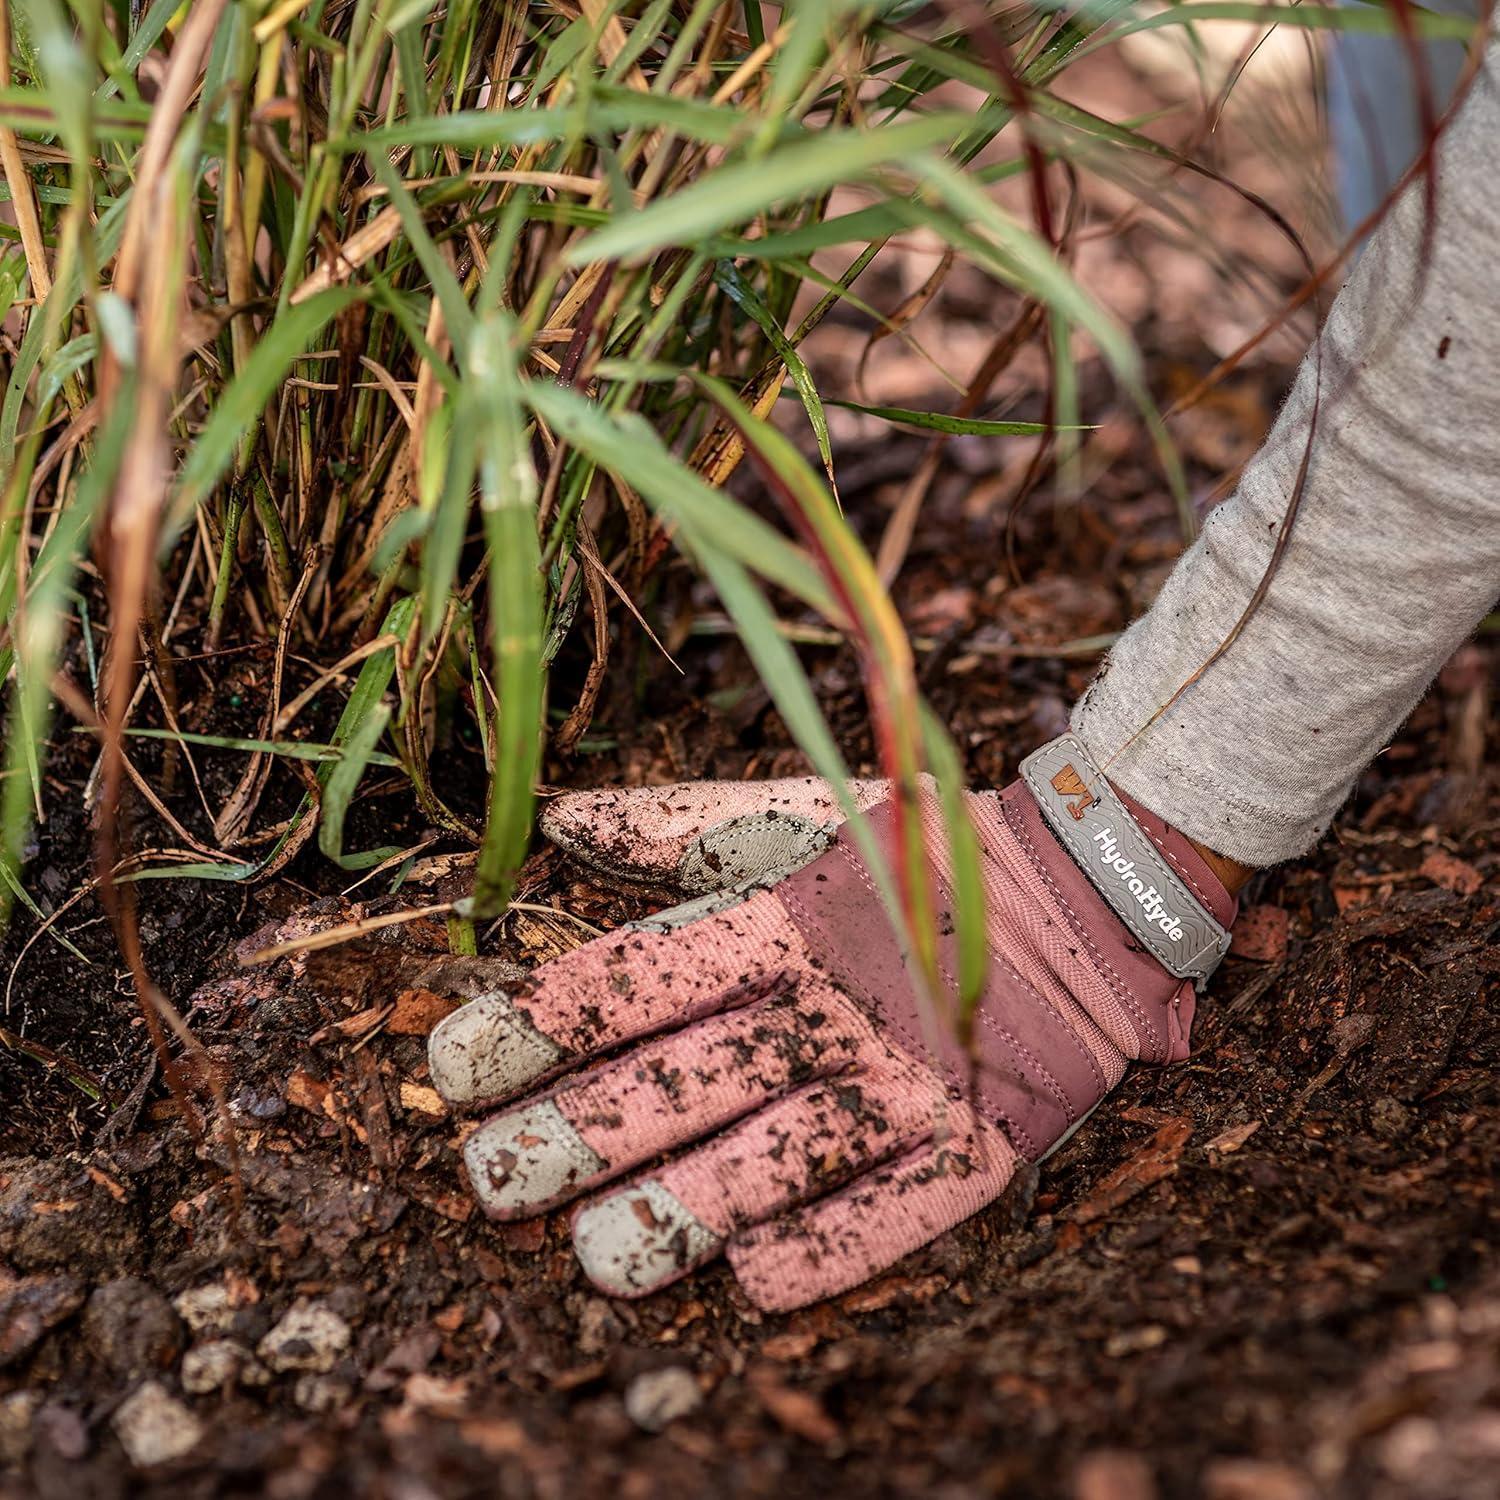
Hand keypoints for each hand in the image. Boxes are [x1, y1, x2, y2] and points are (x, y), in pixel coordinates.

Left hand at [428, 744, 1236, 1311]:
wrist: (1087, 893)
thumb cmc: (920, 853)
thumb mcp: (804, 812)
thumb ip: (682, 821)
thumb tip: (561, 818)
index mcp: (784, 920)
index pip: (633, 979)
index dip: (534, 1024)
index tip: (453, 1066)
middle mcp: (834, 1006)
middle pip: (677, 1085)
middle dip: (568, 1135)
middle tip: (487, 1176)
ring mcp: (906, 1086)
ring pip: (762, 1170)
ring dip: (669, 1218)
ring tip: (591, 1254)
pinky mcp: (973, 1151)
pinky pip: (880, 1222)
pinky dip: (812, 1255)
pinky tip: (745, 1277)